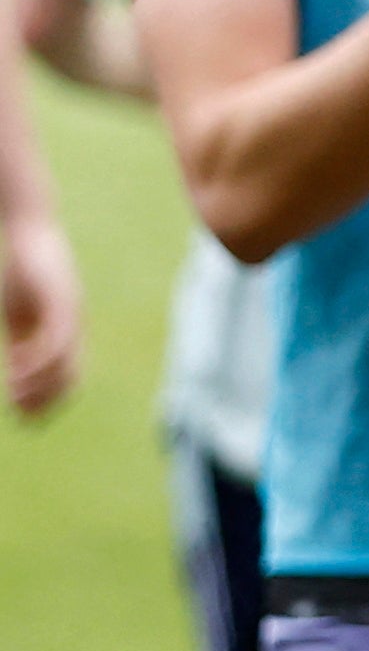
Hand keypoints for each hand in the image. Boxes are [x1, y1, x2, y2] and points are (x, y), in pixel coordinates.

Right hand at [5, 203, 77, 418]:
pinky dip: (36, 358)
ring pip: (63, 361)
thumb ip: (23, 341)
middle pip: (70, 375)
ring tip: (13, 395)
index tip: (24, 417)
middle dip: (46, 400)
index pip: (67, 377)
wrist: (31, 233)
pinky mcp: (61, 301)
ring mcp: (70, 315)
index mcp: (66, 333)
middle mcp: (74, 327)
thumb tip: (18, 370)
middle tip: (21, 417)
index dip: (49, 401)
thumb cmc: (24, 273)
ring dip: (38, 383)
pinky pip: (54, 338)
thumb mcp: (21, 313)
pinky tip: (14, 369)